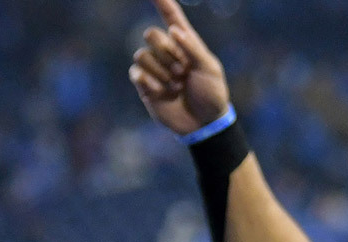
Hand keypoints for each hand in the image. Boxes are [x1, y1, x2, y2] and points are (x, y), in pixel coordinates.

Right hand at [129, 0, 230, 137]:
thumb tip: (173, 30)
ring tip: (176, 86)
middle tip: (182, 71)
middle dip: (165, 52)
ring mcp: (155, 69)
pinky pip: (136, 72)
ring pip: (142, 55)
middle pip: (151, 34)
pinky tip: (163, 92)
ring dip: (161, 71)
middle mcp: (168, 53)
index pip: (171, 18)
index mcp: (185, 44)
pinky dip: (149, 82)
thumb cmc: (212, 94)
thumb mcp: (210, 69)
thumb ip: (192, 48)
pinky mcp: (145, 85)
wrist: (204, 124)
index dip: (162, 2)